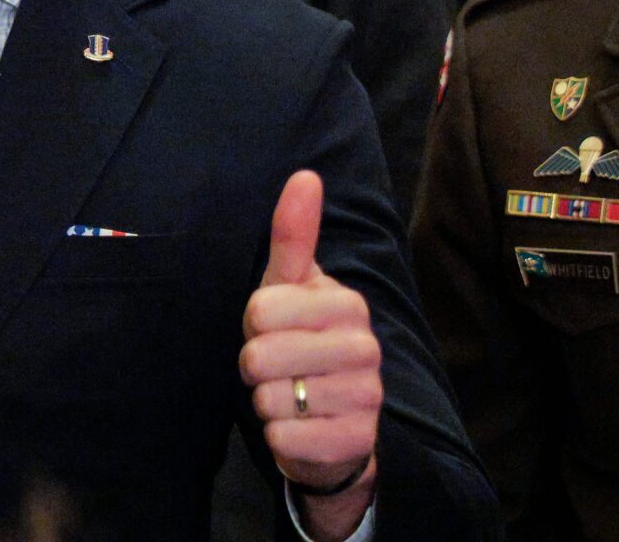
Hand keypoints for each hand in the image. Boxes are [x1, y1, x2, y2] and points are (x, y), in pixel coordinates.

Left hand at [240, 170, 380, 530]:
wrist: (332, 423)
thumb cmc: (301, 343)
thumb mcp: (290, 288)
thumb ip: (293, 236)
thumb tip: (305, 175)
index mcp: (348, 304)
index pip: (260, 309)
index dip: (252, 324)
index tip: (272, 329)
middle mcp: (366, 349)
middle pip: (259, 356)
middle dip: (255, 367)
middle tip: (278, 369)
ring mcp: (366, 398)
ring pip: (268, 400)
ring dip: (266, 403)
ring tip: (291, 398)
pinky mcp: (355, 443)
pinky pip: (283, 439)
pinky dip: (277, 438)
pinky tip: (299, 428)